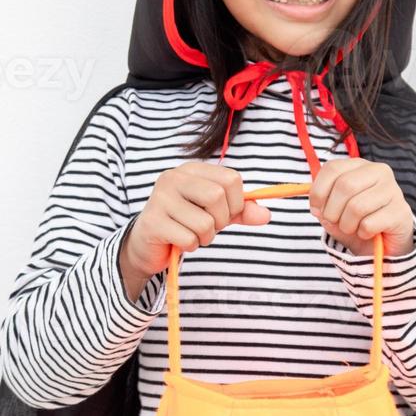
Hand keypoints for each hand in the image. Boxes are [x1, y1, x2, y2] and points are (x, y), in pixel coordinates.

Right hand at [118, 163, 270, 298]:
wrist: (148, 245)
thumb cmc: (184, 223)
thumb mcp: (216, 214)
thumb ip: (241, 211)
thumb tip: (266, 215)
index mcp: (192, 170)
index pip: (231, 179)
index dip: (236, 203)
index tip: (224, 213)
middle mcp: (174, 177)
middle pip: (217, 197)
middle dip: (220, 221)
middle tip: (206, 227)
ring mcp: (161, 198)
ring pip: (205, 222)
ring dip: (204, 237)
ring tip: (190, 234)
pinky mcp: (153, 221)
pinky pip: (189, 238)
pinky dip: (190, 246)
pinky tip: (177, 241)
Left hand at [308, 158, 415, 258]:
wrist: (382, 242)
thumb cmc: (354, 220)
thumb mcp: (332, 208)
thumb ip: (321, 202)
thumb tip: (318, 208)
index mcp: (359, 165)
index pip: (333, 168)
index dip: (318, 191)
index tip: (316, 208)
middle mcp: (379, 171)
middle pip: (345, 186)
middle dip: (332, 210)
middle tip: (334, 222)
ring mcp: (393, 190)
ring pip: (357, 207)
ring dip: (346, 225)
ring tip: (351, 228)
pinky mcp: (401, 212)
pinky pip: (369, 224)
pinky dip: (362, 233)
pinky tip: (367, 232)